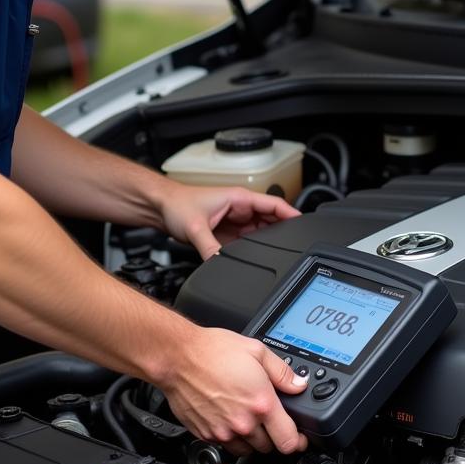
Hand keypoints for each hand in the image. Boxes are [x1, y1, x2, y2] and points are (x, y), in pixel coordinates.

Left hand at [158, 182, 299, 259]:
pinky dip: (253, 248)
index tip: (304, 225)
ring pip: (260, 232)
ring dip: (266, 242)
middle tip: (291, 248)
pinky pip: (247, 240)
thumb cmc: (178, 205)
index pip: (274, 204)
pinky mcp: (228, 232)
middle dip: (281, 233)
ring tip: (275, 254)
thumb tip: (221, 264)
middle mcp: (241, 208)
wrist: (160, 207)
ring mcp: (236, 220)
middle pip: (271, 220)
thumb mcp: (195, 228)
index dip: (291, 213)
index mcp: (240, 199)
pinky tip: (255, 256)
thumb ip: (210, 248)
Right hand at [159, 326, 309, 455]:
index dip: (298, 441)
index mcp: (261, 403)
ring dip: (253, 440)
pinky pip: (226, 446)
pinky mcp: (206, 435)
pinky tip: (230, 418)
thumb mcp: (257, 351)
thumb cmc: (213, 352)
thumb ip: (282, 372)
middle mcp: (243, 422)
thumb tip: (298, 385)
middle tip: (270, 419)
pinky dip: (233, 438)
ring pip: (248, 450)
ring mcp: (223, 431)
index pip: (288, 441)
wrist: (178, 358)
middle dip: (274, 435)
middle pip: (269, 447)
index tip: (298, 437)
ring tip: (250, 418)